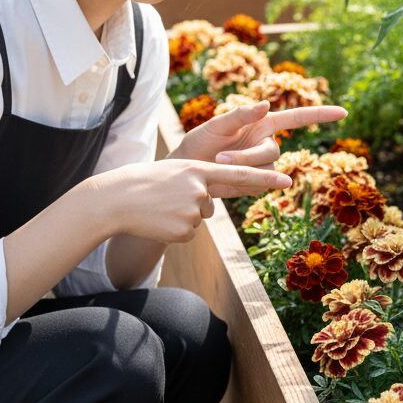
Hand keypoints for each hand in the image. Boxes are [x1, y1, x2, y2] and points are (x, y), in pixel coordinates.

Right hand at [94, 159, 292, 242]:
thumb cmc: (143, 184)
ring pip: (199, 218)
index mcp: (198, 169)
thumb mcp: (174, 172)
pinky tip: (159, 221)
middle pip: (210, 203)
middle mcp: (200, 189)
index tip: (288, 180)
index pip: (239, 175)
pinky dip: (175, 230)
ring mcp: (193, 210)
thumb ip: (198, 181)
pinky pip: (189, 233)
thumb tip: (209, 204)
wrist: (114, 200)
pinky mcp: (185, 231)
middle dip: (193, 203)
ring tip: (160, 209)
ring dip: (181, 216)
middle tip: (167, 198)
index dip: (265, 178)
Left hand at [175, 100, 347, 169]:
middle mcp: (267, 143)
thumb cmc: (199, 143)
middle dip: (248, 155)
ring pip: (269, 170)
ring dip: (245, 169)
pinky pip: (261, 184)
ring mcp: (264, 165)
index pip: (297, 118)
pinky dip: (244, 182)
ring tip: (219, 166)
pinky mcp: (258, 183)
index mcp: (262, 124)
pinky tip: (227, 179)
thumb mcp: (216, 125)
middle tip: (220, 157)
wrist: (186, 172)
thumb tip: (266, 103)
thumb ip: (240, 115)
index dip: (320, 114)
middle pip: (273, 151)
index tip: (344, 112)